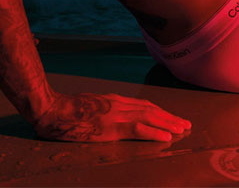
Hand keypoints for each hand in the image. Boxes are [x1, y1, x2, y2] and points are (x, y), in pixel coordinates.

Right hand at [34, 91, 190, 141]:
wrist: (53, 110)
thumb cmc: (66, 110)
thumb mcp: (89, 106)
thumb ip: (103, 110)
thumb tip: (110, 117)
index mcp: (114, 100)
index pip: (143, 105)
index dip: (160, 111)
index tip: (172, 117)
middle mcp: (119, 104)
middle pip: (151, 109)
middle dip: (170, 117)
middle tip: (186, 124)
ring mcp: (116, 115)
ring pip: (149, 117)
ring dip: (168, 124)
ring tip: (182, 129)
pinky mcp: (111, 127)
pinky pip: (138, 129)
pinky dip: (155, 132)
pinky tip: (167, 136)